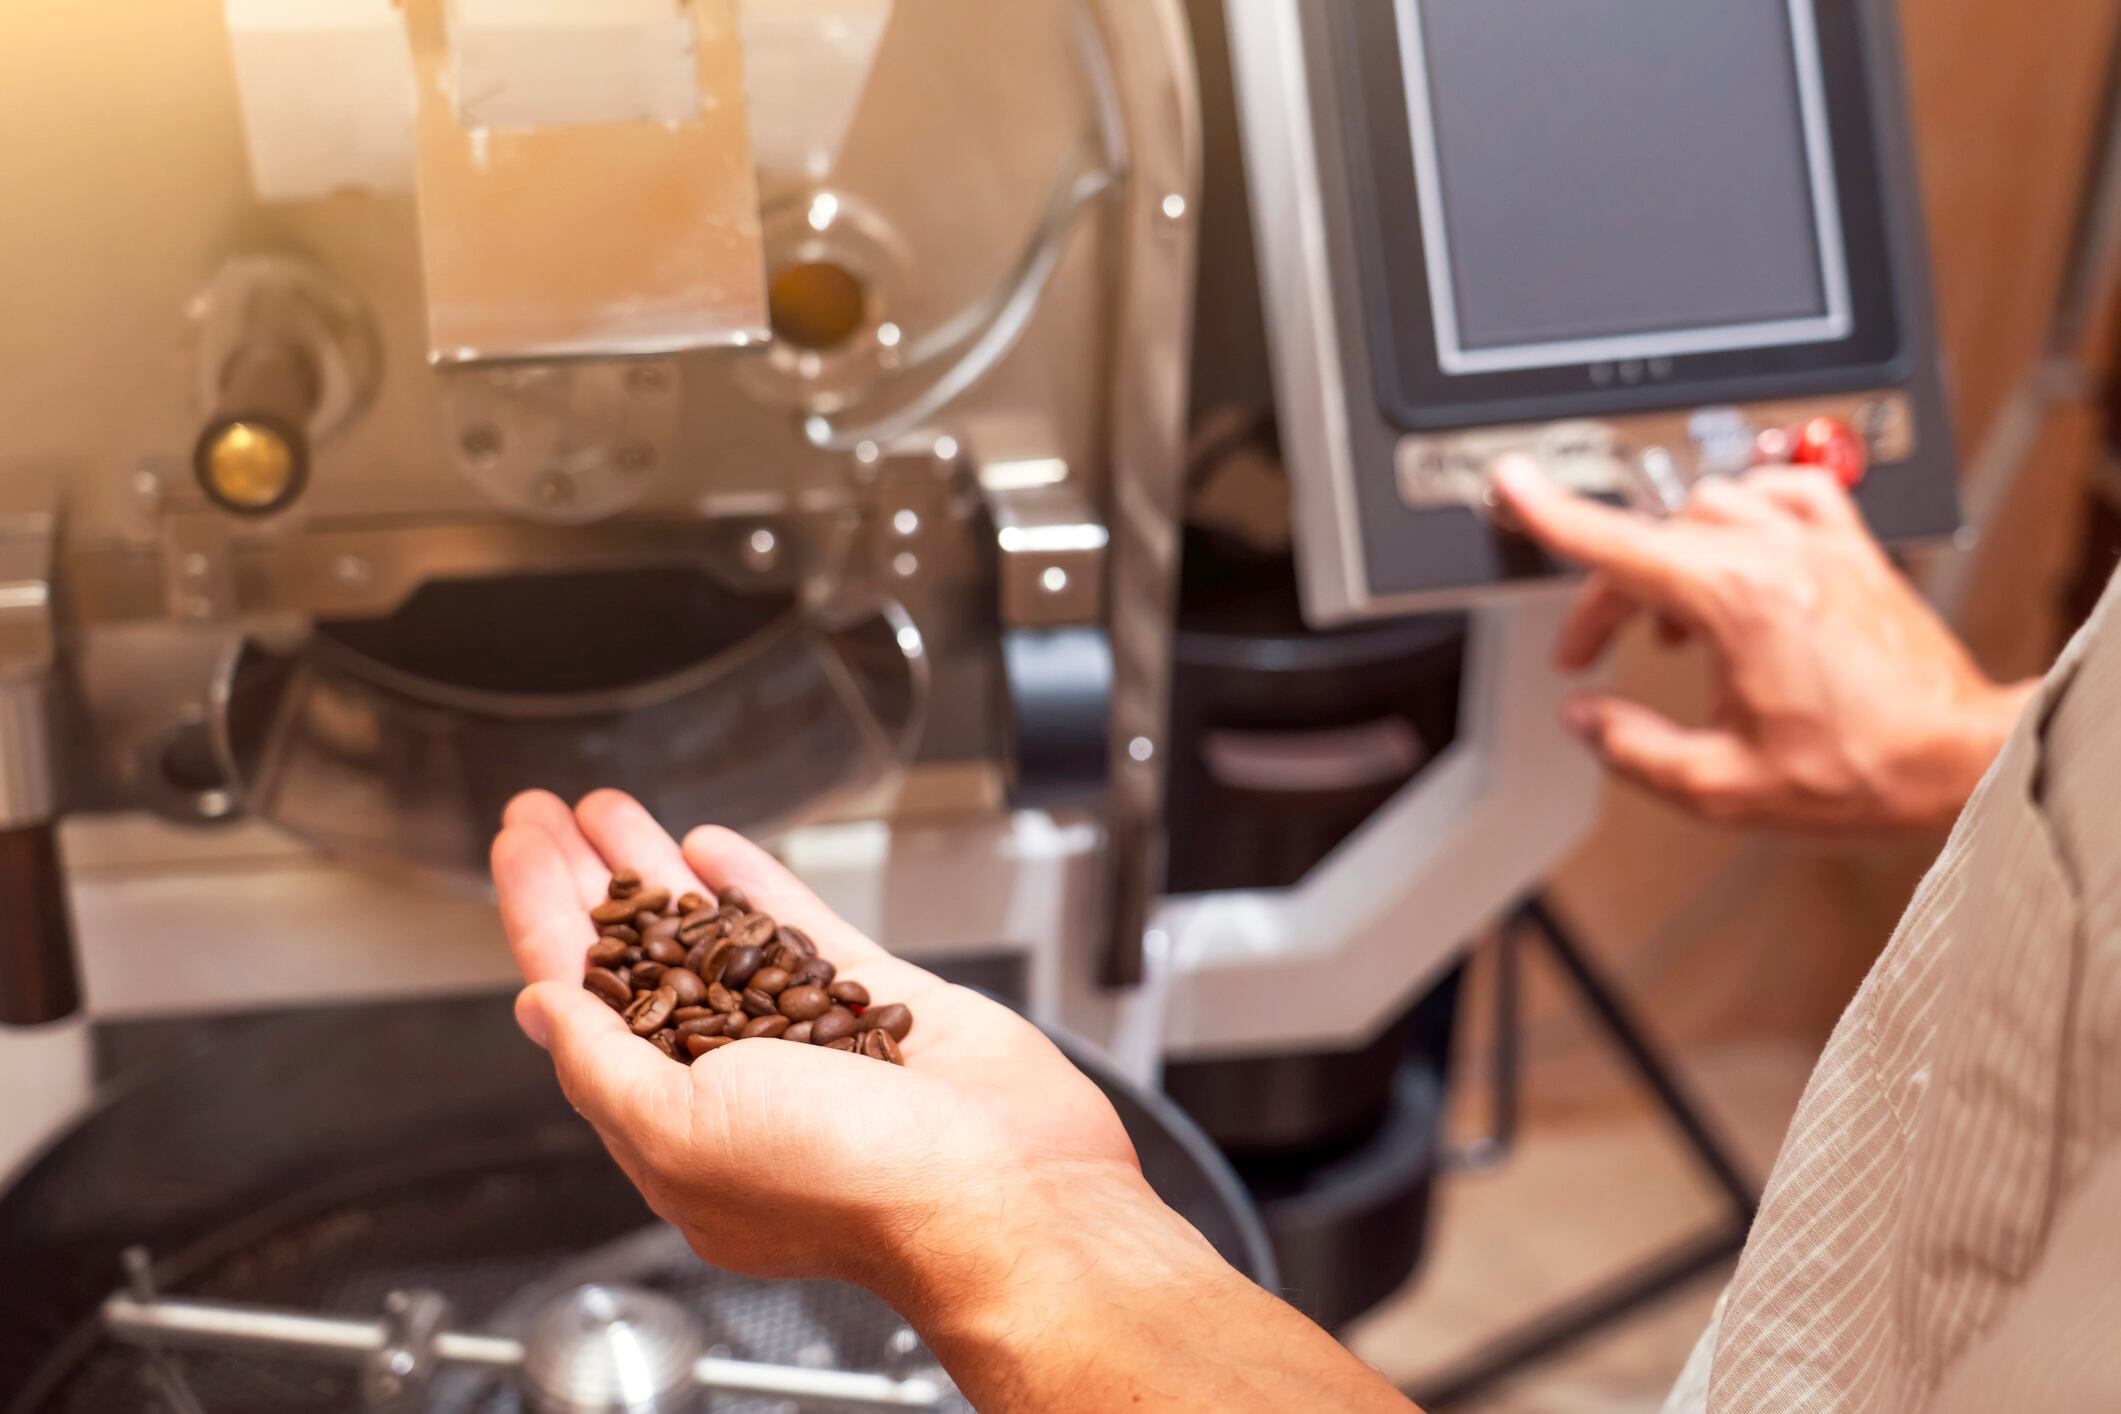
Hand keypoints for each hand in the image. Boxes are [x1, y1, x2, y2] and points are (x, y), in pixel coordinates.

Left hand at [492, 791, 1416, 1411]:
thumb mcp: (684, 1132)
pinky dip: (755, 882)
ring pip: (711, 934)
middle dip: (583, 880)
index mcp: (672, 1130)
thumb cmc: (851, 1188)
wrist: (1005, 1191)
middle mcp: (732, 1082)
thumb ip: (606, 1067)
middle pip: (634, 956)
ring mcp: (805, 1038)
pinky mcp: (875, 1001)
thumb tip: (544, 1007)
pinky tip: (716, 847)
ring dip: (657, 869)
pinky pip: (801, 928)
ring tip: (612, 809)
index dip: (540, 915)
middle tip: (544, 812)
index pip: (580, 1000)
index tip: (517, 845)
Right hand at [1494, 459, 2035, 832]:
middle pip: (1655, 536)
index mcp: (1735, 603)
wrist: (1957, 759)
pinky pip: (1785, 489)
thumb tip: (1587, 719)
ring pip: (1712, 503)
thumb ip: (1633, 749)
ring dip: (1674, 551)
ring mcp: (1818, 543)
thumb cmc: (1865, 769)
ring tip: (1672, 616)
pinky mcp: (1851, 548)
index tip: (1515, 484)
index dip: (1553, 513)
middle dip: (1613, 591)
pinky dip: (1746, 510)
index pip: (1618, 543)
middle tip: (1596, 647)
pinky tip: (1740, 552)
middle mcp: (1776, 556)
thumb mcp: (1721, 787)